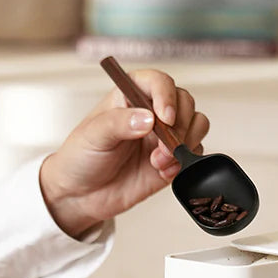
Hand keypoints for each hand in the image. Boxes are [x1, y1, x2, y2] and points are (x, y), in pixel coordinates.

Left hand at [39, 68, 209, 238]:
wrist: (82, 195)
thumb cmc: (81, 159)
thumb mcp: (93, 135)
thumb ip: (119, 123)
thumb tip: (147, 118)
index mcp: (129, 96)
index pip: (158, 82)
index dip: (167, 96)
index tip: (165, 117)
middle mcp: (151, 113)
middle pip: (184, 102)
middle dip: (180, 124)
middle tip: (163, 145)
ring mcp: (163, 137)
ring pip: (196, 125)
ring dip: (185, 143)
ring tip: (160, 160)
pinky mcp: (171, 161)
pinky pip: (193, 154)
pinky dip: (184, 163)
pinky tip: (162, 171)